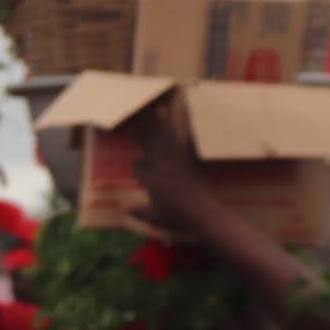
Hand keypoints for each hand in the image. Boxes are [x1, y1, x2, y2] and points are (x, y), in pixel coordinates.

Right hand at [122, 104, 214, 231]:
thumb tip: (124, 210)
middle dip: (140, 134)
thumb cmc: (179, 218)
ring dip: (157, 124)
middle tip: (132, 121)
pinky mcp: (189, 160)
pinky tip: (175, 119)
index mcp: (150, 182)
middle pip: (147, 147)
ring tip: (154, 110)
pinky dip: (176, 130)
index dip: (137, 167)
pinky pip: (180, 142)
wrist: (204, 214)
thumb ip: (139, 213)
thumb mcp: (156, 219)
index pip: (138, 168)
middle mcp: (161, 168)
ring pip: (163, 140)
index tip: (137, 165)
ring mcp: (176, 162)